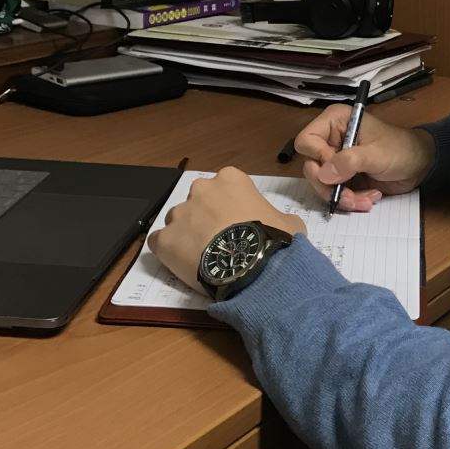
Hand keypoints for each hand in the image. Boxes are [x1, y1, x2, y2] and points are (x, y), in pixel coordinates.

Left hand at [147, 167, 306, 291]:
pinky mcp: (165, 240)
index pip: (225, 186)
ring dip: (187, 234)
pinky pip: (160, 242)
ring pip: (177, 221)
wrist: (254, 269)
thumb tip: (282, 226)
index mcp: (231, 180)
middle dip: (205, 217)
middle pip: (198, 201)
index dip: (231, 206)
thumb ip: (279, 217)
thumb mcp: (289, 223)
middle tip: (219, 239)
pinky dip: (168, 251)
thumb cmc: (274, 241)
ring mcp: (179, 214)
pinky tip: (183, 264)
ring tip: (203, 257)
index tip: (237, 222)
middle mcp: (201, 190)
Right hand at [295, 106, 435, 212]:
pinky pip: (335, 193)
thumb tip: (323, 174)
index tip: (338, 170)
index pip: (306, 141)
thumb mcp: (376, 154)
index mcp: (335, 122)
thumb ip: (350, 161)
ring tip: (366, 200)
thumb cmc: (400, 149)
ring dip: (343, 197)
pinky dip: (350, 201)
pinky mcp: (343, 177)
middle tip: (350, 196)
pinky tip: (369, 198)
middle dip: (331, 186)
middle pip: (311, 167)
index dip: (318, 158)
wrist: (419, 165)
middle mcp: (330, 139)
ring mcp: (335, 160)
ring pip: (321, 185)